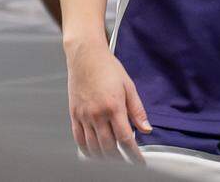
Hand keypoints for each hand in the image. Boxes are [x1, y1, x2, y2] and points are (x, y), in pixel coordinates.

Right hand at [66, 39, 149, 160]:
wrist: (86, 57)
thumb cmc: (108, 68)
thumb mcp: (129, 86)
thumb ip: (137, 110)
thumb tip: (146, 128)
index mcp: (114, 106)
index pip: (125, 138)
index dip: (133, 154)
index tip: (139, 161)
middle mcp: (97, 114)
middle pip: (108, 147)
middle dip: (119, 159)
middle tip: (126, 162)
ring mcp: (84, 117)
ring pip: (93, 147)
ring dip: (104, 157)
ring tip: (113, 160)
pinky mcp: (74, 116)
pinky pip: (79, 140)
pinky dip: (87, 150)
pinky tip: (94, 153)